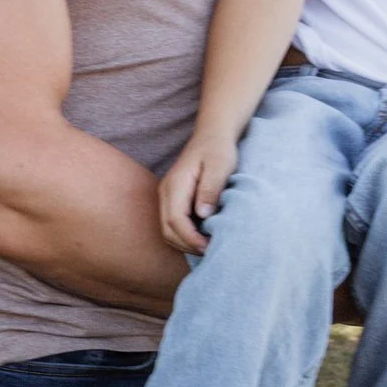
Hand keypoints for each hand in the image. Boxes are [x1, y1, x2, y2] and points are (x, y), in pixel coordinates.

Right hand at [158, 130, 238, 254]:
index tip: (210, 246)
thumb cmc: (218, 149)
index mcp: (176, 184)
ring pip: (167, 229)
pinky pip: (172, 223)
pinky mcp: (173, 198)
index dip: (191, 238)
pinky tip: (203, 237)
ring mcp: (167, 195)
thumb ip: (211, 189)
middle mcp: (166, 191)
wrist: (212, 134)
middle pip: (167, 229)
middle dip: (187, 245)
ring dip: (185, 242)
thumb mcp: (220, 166)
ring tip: (208, 247)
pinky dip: (185, 235)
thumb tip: (203, 214)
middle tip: (211, 252)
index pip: (175, 220)